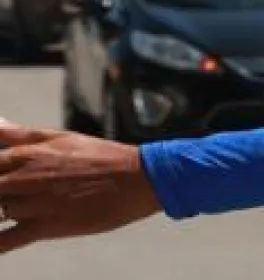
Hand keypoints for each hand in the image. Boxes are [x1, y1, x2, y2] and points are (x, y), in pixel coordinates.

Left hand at [0, 119, 162, 253]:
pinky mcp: (45, 227)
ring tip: (24, 207)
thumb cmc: (101, 156)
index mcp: (24, 154)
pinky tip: (3, 238)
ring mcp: (32, 204)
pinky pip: (4, 241)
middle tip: (15, 193)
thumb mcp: (61, 138)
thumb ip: (19, 134)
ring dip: (2, 211)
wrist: (137, 179)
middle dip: (1, 192)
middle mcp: (22, 178)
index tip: (7, 179)